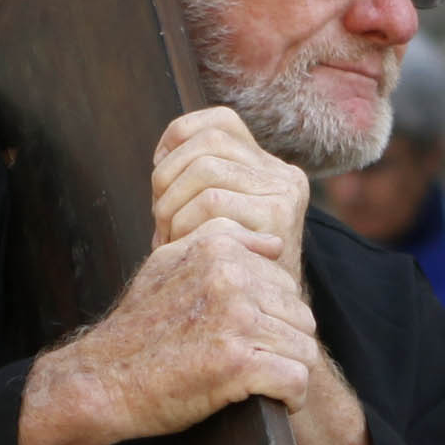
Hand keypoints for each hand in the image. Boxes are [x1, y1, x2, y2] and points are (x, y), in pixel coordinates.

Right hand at [18, 220, 317, 444]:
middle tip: (255, 365)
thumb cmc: (136, 328)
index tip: (247, 338)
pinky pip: (297, 380)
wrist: (102, 380)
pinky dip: (289, 398)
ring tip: (263, 384)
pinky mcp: (238, 363)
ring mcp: (236, 320)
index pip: (285, 283)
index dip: (272, 316)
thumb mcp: (165, 264)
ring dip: (288, 372)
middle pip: (301, 316)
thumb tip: (273, 243)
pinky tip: (272, 402)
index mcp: (218, 250)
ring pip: (304, 348)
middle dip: (284, 344)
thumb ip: (219, 242)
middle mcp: (230, 278)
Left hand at [151, 108, 307, 263]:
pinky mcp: (277, 218)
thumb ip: (196, 183)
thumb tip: (162, 156)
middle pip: (207, 143)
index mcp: (268, 167)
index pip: (219, 122)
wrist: (268, 322)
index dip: (178, 136)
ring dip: (173, 204)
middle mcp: (282, 174)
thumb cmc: (228, 272)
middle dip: (168, 177)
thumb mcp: (213, 221)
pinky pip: (211, 202)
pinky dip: (184, 224)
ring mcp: (284, 193)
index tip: (160, 176)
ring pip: (205, 171)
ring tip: (171, 237)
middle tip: (160, 218)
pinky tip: (187, 249)